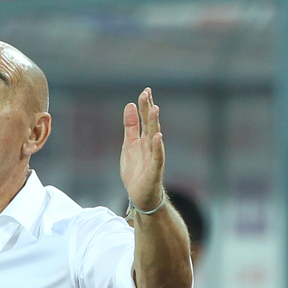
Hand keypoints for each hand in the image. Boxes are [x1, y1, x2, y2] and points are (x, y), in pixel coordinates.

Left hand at [119, 88, 165, 212]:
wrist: (140, 196)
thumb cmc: (136, 171)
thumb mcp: (129, 145)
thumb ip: (130, 127)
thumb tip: (129, 105)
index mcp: (144, 139)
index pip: (145, 119)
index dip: (144, 105)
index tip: (145, 90)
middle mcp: (151, 145)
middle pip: (150, 124)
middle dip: (148, 109)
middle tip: (146, 93)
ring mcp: (154, 157)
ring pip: (155, 137)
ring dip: (154, 123)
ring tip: (154, 108)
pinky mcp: (154, 170)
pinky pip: (157, 157)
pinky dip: (157, 146)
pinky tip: (158, 136)